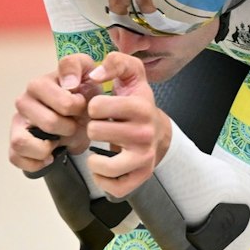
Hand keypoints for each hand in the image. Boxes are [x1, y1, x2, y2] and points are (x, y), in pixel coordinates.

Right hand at [9, 53, 103, 172]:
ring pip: (21, 142)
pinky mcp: (15, 143)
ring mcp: (18, 123)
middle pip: (48, 123)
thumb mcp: (86, 73)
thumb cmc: (81, 93)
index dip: (79, 108)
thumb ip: (77, 66)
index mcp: (40, 84)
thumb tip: (69, 83)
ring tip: (59, 141)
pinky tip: (50, 157)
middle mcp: (24, 101)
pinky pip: (15, 158)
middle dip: (69, 128)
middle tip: (75, 125)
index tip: (82, 105)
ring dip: (46, 147)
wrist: (80, 116)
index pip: (64, 102)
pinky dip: (34, 162)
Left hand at [84, 52, 169, 197]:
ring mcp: (145, 158)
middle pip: (94, 132)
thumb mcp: (131, 73)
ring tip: (99, 150)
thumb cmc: (136, 100)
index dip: (91, 106)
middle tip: (103, 128)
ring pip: (101, 164)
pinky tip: (104, 167)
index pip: (97, 106)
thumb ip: (115, 62)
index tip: (101, 109)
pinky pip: (111, 187)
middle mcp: (145, 133)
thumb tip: (95, 74)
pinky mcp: (141, 177)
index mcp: (141, 107)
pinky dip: (102, 178)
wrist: (158, 130)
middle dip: (92, 128)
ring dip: (94, 157)